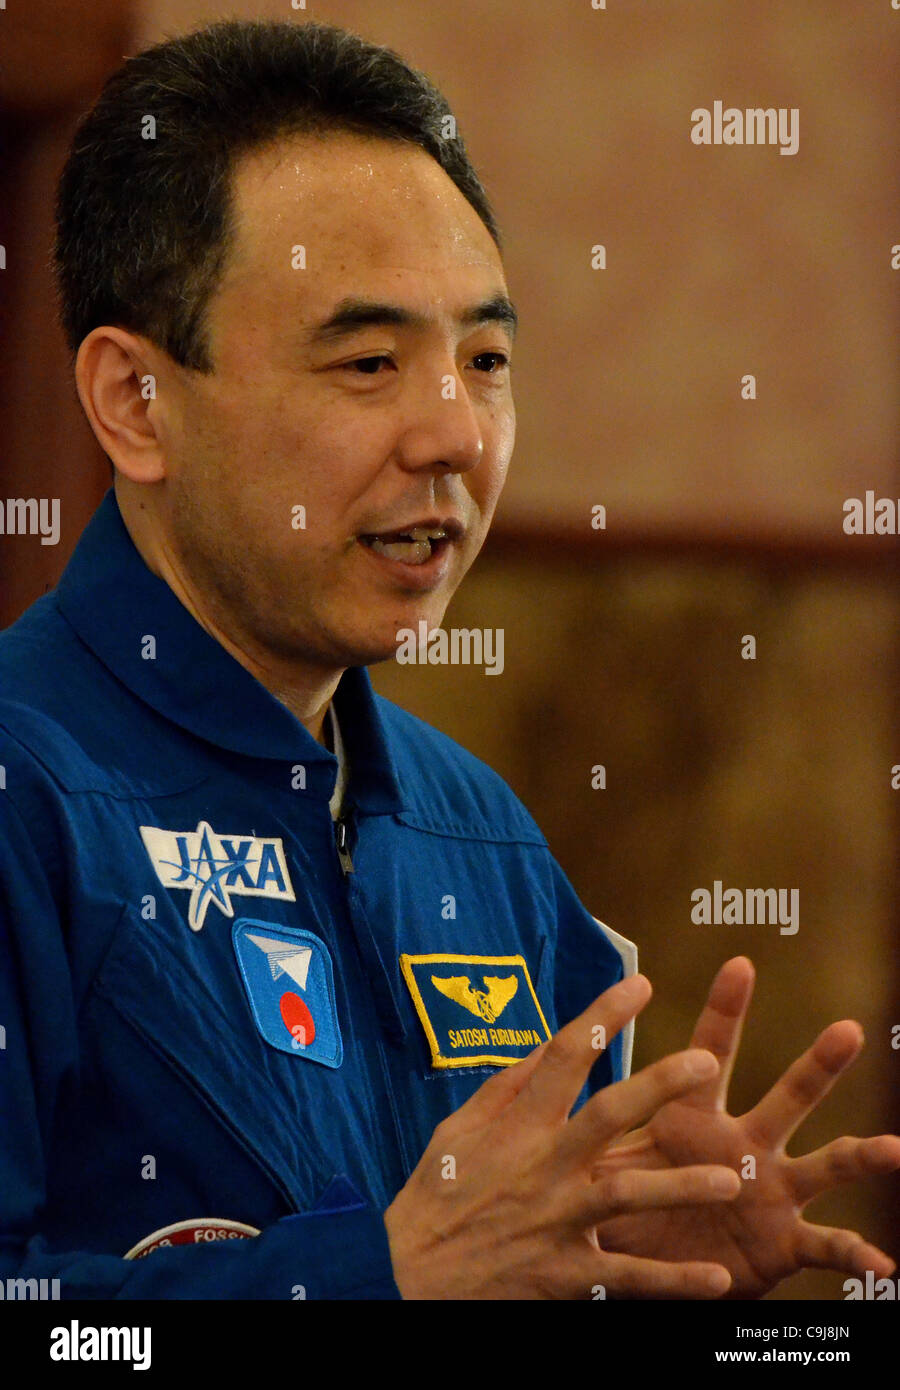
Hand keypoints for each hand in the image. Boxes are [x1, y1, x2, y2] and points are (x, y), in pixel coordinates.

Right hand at [384, 974, 743, 1298]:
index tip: (639, 984)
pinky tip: (717, 1282)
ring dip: (680, 1186)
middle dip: (658, 1084)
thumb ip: (506, 1088)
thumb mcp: (457, 1130)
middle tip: (706, 1060)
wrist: (406, 1279)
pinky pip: (627, 1279)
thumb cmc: (435, 1196)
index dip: (601, 1015)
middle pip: (608, 1115)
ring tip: (730, 1177)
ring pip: (627, 1195)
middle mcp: (544, 1166)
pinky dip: (673, 1284)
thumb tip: (546, 1046)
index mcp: (518, 1126)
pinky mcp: (564, 1276)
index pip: (563, 1055)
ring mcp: (557, 1221)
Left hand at [589, 957, 899, 1296]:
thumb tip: (539, 1057)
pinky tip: (886, 1265)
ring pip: (824, 1164)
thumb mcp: (604, 1154)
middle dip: (817, 1064)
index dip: (725, 1011)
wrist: (646, 1268)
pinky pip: (825, 1246)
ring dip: (860, 1155)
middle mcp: (746, 1144)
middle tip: (849, 1028)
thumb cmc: (625, 1202)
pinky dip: (855, 1254)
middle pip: (786, 1096)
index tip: (740, 962)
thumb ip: (584, 1111)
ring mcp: (772, 1190)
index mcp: (698, 1118)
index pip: (711, 1054)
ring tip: (896, 1147)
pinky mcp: (783, 1241)